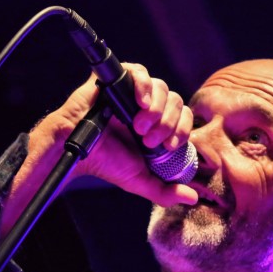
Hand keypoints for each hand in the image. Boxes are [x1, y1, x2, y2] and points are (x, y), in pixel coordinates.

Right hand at [40, 63, 197, 205]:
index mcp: (160, 125)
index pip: (185, 118)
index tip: (169, 146)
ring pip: (162, 87)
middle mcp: (150, 107)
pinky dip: (144, 85)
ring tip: (139, 126)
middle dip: (168, 123)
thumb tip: (192, 199)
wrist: (80, 151)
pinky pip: (140, 72)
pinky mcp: (119, 80)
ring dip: (157, 109)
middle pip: (177, 101)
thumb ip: (165, 191)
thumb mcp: (140, 181)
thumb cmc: (107, 163)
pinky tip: (140, 102)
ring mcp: (135, 92)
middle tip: (148, 141)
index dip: (183, 130)